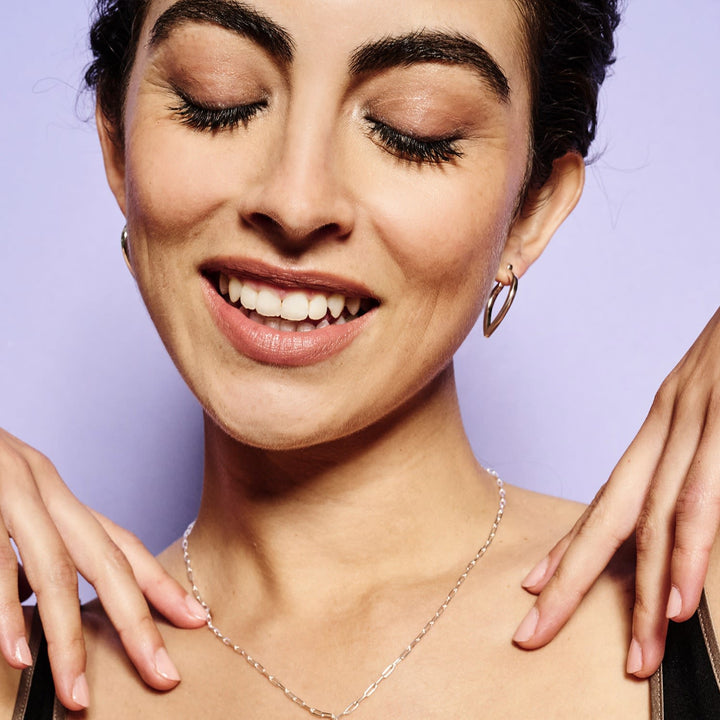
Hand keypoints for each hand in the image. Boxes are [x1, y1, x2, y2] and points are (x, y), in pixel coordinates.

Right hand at [0, 429, 205, 709]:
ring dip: (69, 638)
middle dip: (138, 621)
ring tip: (79, 694)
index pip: (120, 543)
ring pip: (56, 572)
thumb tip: (45, 605)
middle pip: (106, 560)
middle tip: (163, 673)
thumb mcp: (12, 506)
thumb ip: (35, 548)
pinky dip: (7, 615)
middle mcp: (44, 493)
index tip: (194, 619)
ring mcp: (11, 498)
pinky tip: (19, 656)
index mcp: (57, 496)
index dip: (159, 583)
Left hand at [512, 306, 719, 677]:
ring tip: (634, 656)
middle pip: (608, 515)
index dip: (571, 546)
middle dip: (571, 580)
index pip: (606, 498)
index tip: (538, 587)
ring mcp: (695, 425)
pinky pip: (702, 499)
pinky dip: (688, 552)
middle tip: (534, 630)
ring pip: (653, 520)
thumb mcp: (717, 402)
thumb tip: (689, 503)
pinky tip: (675, 602)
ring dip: (642, 593)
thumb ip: (697, 453)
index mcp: (661, 425)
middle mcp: (666, 426)